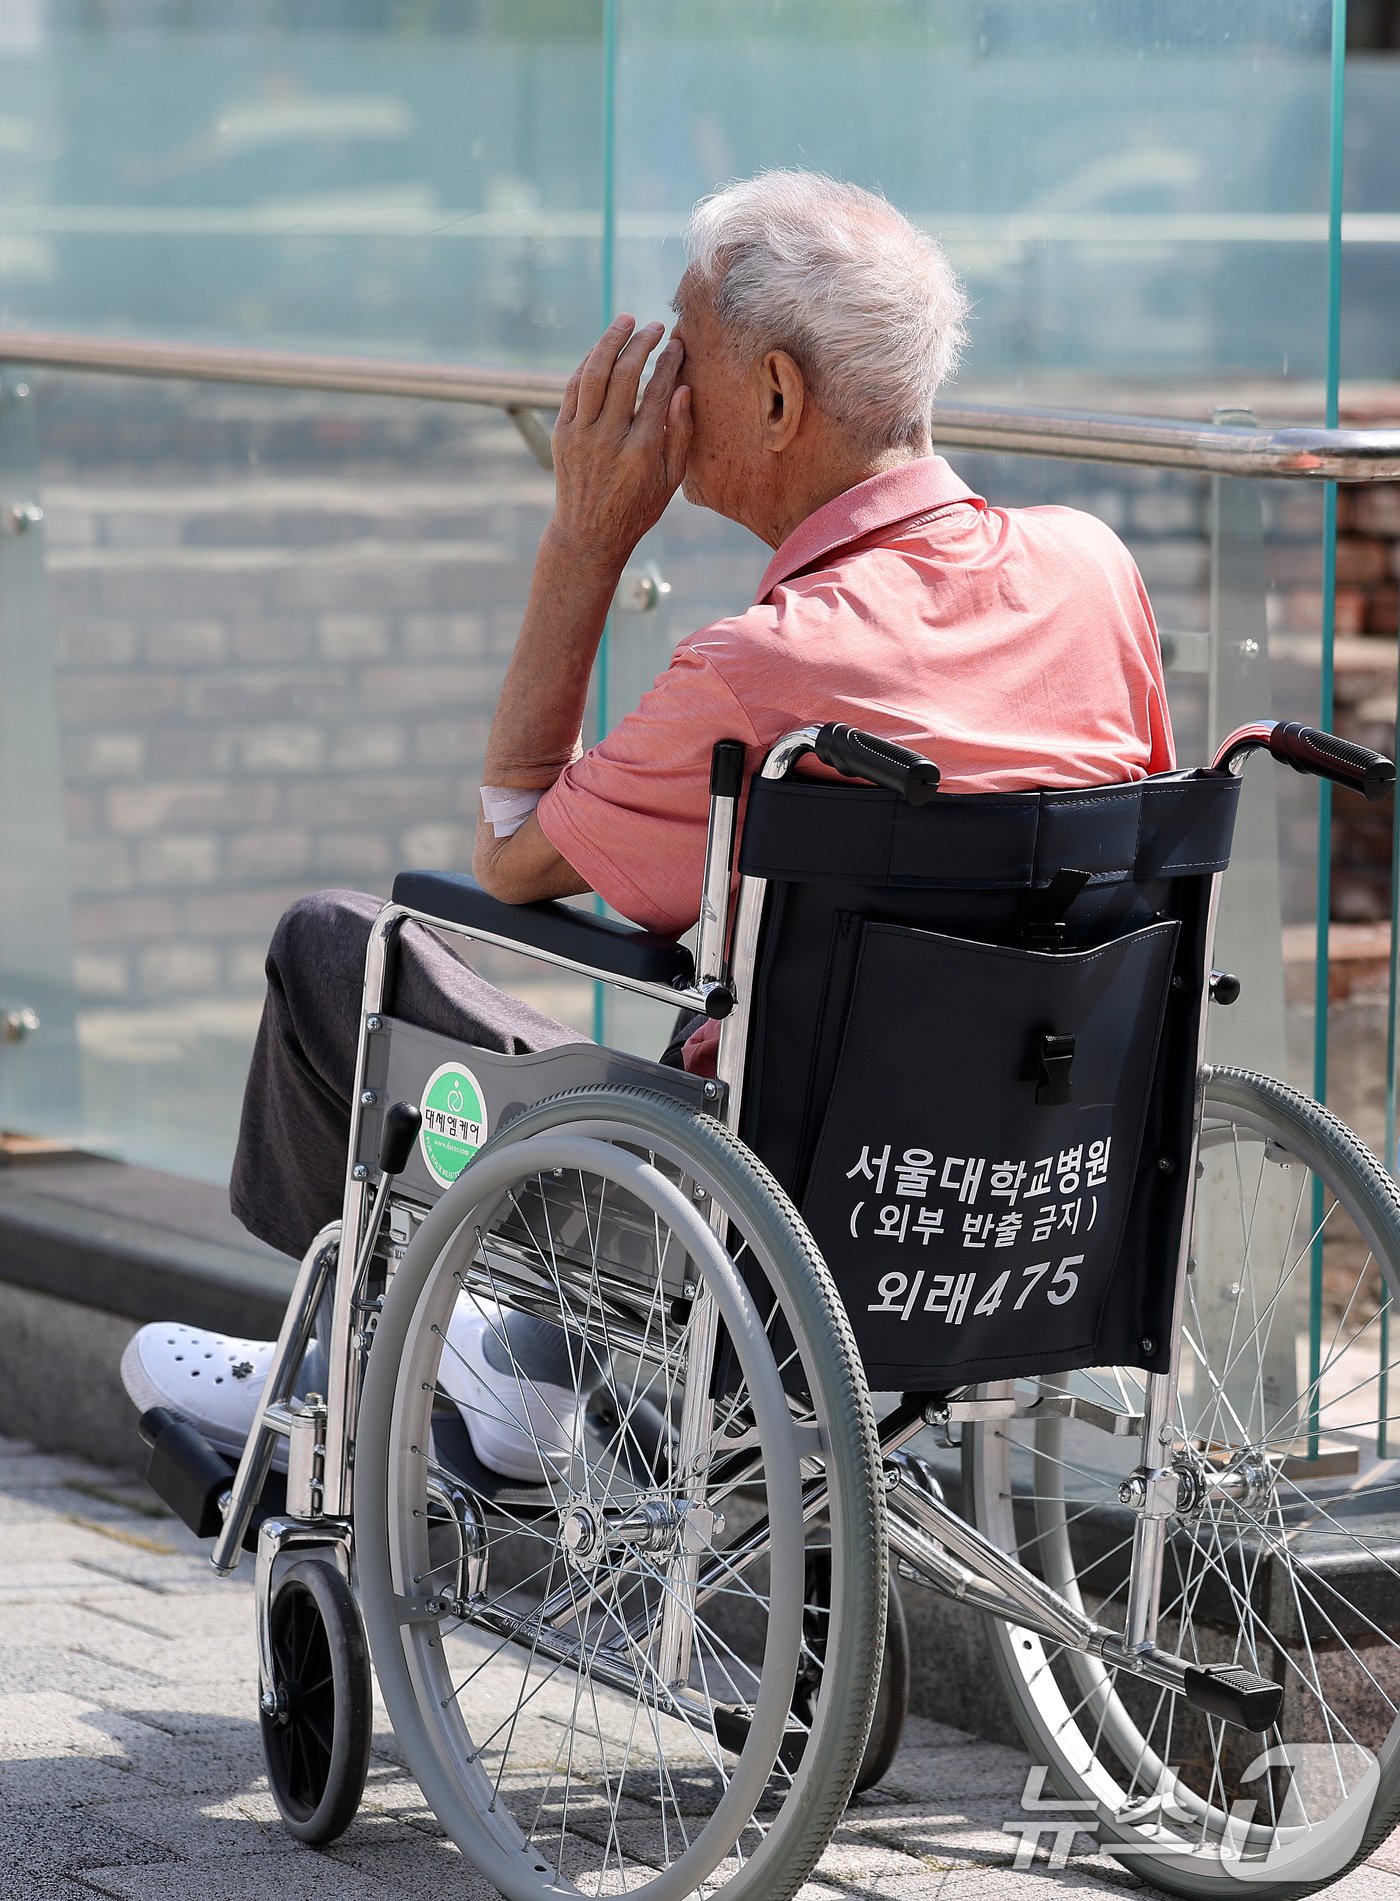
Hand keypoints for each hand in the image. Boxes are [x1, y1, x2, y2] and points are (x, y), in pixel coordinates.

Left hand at [550, 315, 691, 567]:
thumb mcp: (670, 480)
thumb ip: (680, 434)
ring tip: (626, 320)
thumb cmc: (637, 508)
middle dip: (641, 344)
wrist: (587, 535)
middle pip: (624, 375)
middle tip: (655, 326)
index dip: (668, 362)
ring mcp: (581, 435)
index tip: (676, 344)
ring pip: (594, 374)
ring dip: (610, 341)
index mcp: (641, 452)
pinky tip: (602, 349)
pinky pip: (574, 387)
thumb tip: (683, 388)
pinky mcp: (562, 434)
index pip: (656, 392)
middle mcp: (609, 440)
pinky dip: (588, 363)